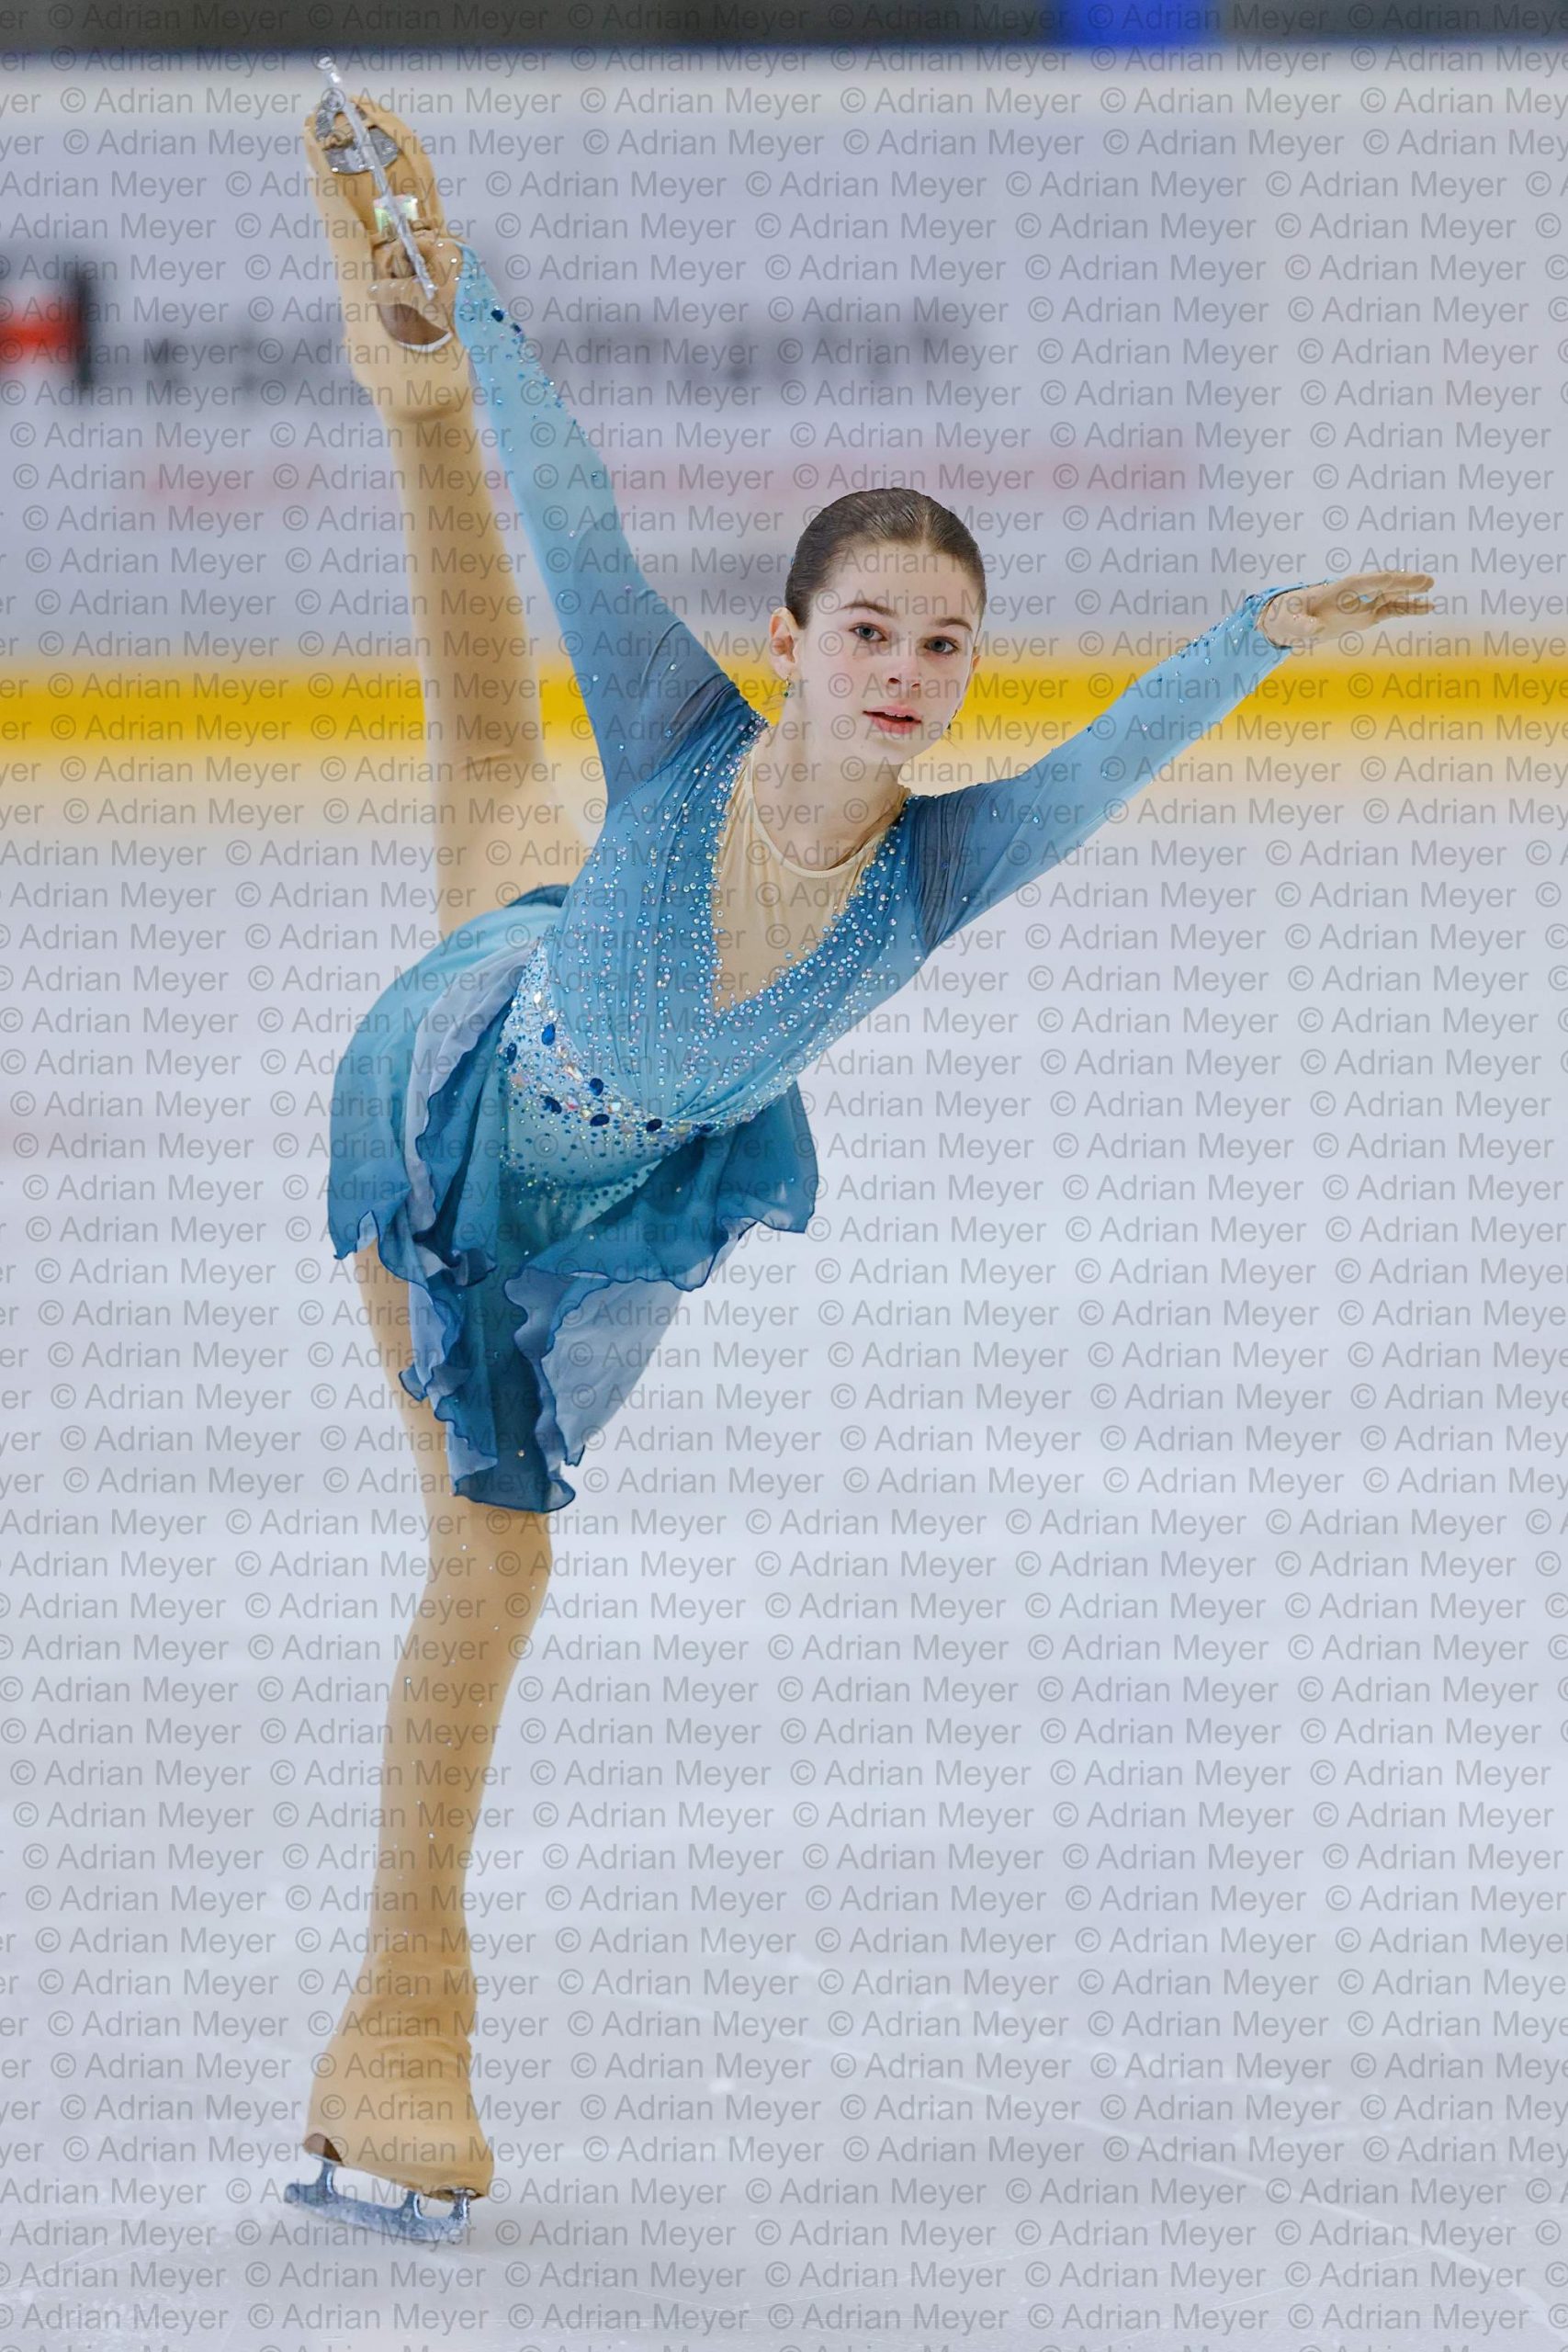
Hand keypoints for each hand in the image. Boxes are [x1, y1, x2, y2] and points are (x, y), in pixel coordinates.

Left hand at [302, 102, 471, 423]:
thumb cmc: (412, 388)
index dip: (325, 182)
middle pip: (364, 200)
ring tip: (368, 111)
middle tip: (339, 106)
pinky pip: (426, 220)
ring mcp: (403, 268)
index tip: (308, 138)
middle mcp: (377, 270)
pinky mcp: (428, 270)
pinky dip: (421, 188)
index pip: (340, 226)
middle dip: (353, 152)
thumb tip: (435, 252)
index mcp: (359, 290)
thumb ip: (425, 307)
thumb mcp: (411, 355)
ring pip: (396, 201)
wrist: (424, 406)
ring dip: (386, 156)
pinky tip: (406, 154)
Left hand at [1258, 571, 1434, 652]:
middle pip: (1383, 584)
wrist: (1288, 618)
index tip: (1401, 579)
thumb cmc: (1287, 616)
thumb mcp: (1289, 622)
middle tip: (1426, 580)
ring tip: (1431, 588)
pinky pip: (1391, 610)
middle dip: (1403, 582)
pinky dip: (1408, 608)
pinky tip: (1427, 607)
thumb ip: (1302, 626)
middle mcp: (1355, 593)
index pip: (1365, 583)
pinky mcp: (1366, 615)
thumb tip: (1316, 631)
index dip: (1384, 581)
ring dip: (1410, 592)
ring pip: (1391, 594)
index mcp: (1338, 590)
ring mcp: (1363, 603)